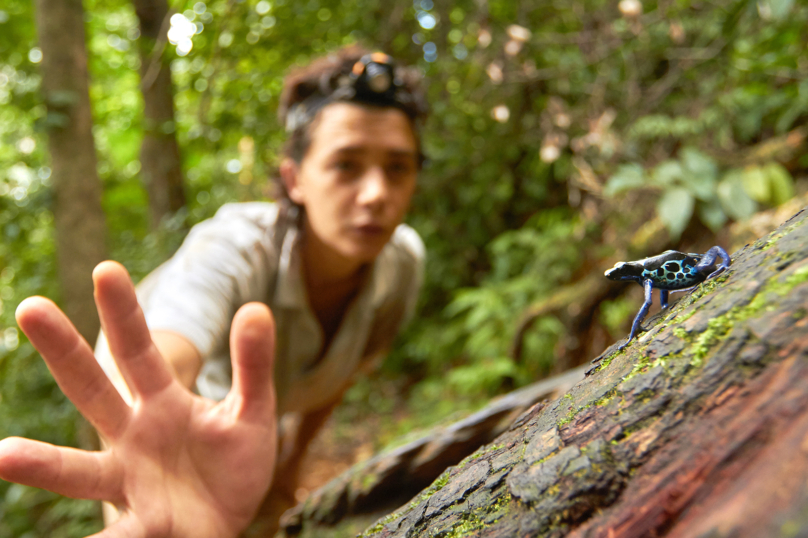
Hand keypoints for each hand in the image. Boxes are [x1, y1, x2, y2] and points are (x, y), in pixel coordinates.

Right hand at [0, 261, 277, 537]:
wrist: (231, 517)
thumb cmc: (232, 461)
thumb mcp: (252, 411)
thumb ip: (253, 366)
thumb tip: (256, 308)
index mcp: (161, 402)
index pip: (139, 350)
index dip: (124, 313)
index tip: (106, 269)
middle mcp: (133, 436)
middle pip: (94, 390)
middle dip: (65, 352)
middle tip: (31, 309)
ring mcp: (130, 482)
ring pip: (82, 471)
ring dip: (44, 464)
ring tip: (3, 456)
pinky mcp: (143, 526)